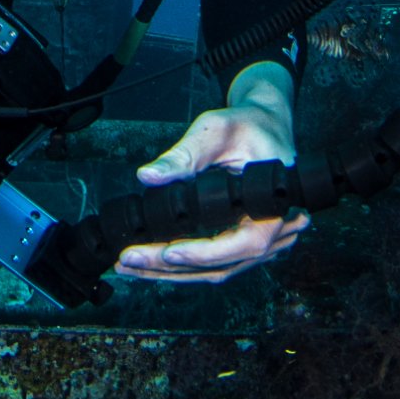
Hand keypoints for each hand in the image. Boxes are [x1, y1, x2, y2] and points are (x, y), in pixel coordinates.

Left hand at [114, 62, 307, 283]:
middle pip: (219, 266)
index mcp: (272, 208)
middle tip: (127, 261)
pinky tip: (150, 261)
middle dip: (169, 268)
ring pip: (213, 270)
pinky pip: (213, 262)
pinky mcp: (240, 241)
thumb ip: (183, 155)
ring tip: (129, 265)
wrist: (265, 125)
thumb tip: (148, 176)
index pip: (238, 245)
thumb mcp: (215, 131)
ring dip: (170, 273)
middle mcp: (270, 233)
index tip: (166, 253)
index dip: (201, 254)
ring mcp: (256, 241)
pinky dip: (181, 265)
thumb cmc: (247, 125)